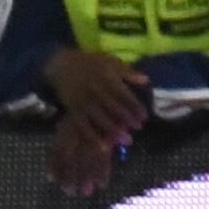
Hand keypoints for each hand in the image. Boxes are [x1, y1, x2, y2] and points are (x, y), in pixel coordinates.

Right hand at [44, 49, 150, 196]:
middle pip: (112, 107)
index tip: (144, 117)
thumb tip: (146, 80)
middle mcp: (95, 91)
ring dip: (113, 130)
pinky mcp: (73, 111)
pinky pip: (83, 126)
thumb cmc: (91, 63)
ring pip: (99, 118)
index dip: (134, 106)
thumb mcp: (110, 61)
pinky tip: (103, 147)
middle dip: (126, 119)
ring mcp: (83, 102)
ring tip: (126, 140)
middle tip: (138, 130)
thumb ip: (128, 72)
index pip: (123, 94)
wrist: (62, 65)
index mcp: (106, 78)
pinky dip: (93, 137)